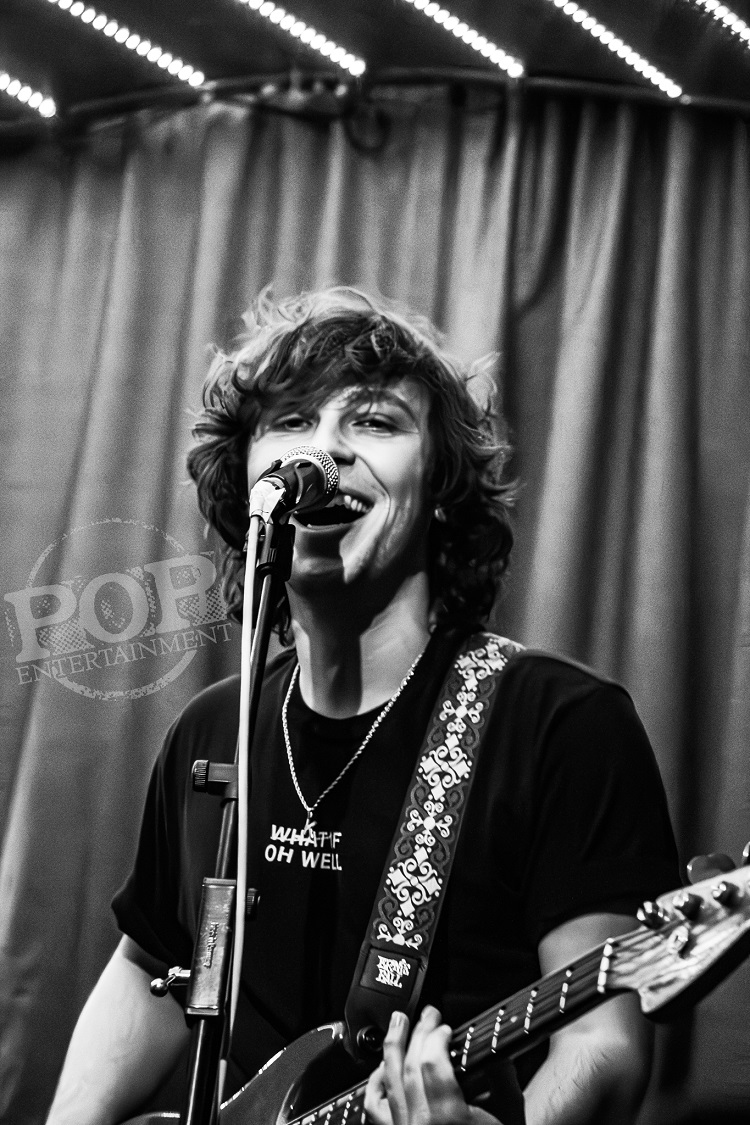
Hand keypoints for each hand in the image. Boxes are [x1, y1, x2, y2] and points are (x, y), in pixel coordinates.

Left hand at [364, 1006, 500, 1124]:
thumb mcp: (510, 1114)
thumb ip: (502, 1077)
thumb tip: (494, 1047)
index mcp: (450, 1118)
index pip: (432, 1063)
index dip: (436, 1037)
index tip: (445, 1027)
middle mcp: (421, 1124)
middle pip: (410, 1065)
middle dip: (417, 1032)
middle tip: (427, 1014)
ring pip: (389, 1081)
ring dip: (392, 1047)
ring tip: (397, 1022)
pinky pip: (375, 1109)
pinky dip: (375, 1085)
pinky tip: (382, 1068)